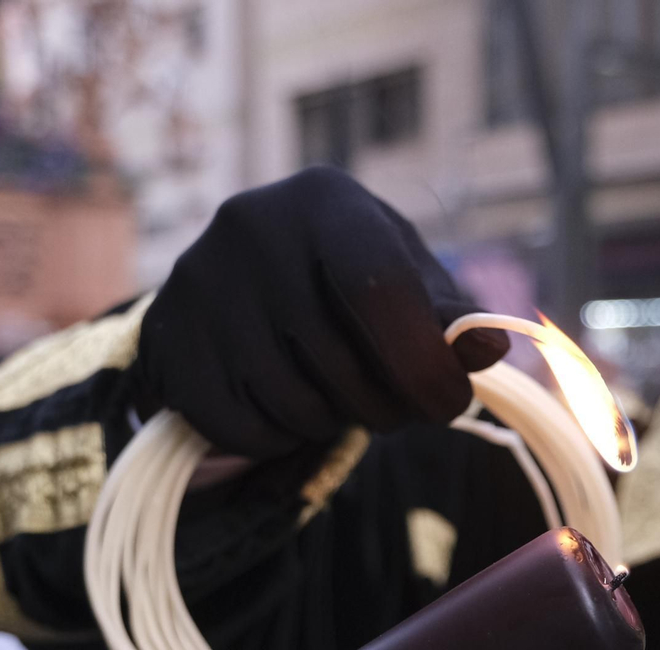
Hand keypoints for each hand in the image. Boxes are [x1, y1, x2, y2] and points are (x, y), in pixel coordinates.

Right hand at [134, 167, 508, 458]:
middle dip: (388, 407)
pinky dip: (280, 439)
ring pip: (293, 403)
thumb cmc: (350, 280)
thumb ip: (450, 317)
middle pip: (340, 361)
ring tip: (340, 396)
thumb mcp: (407, 277)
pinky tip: (287, 407)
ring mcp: (199, 282)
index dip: (422, 361)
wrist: (241, 280)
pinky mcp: (168, 340)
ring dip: (335, 423)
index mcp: (325, 200)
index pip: (379, 288)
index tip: (450, 404)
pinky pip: (242, 429)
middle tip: (400, 409)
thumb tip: (491, 350)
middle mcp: (252, 226)